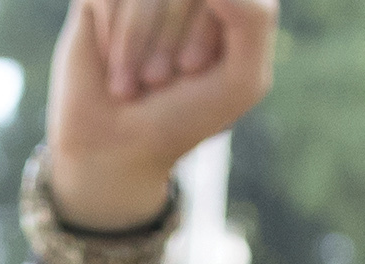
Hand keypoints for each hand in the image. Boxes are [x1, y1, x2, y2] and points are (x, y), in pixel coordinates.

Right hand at [46, 0, 274, 225]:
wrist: (116, 148)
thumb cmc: (184, 116)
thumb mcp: (240, 79)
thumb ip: (254, 18)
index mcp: (228, 2)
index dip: (201, 34)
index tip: (191, 70)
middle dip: (167, 40)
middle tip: (157, 80)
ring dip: (135, 44)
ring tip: (129, 83)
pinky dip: (111, 37)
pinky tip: (110, 64)